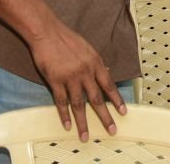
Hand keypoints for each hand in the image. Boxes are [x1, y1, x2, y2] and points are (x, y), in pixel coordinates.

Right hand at [29, 20, 126, 141]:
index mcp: (95, 62)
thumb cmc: (66, 38)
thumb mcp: (87, 47)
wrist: (46, 32)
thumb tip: (107, 72)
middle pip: (97, 98)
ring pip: (79, 104)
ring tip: (85, 136)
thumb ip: (96, 62)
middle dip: (105, 116)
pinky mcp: (55, 80)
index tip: (123, 112)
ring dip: (83, 122)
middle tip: (111, 130)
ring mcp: (70, 77)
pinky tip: (68, 125)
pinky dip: (65, 115)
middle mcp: (85, 71)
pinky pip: (61, 102)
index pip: (109, 85)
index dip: (116, 100)